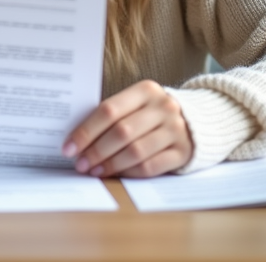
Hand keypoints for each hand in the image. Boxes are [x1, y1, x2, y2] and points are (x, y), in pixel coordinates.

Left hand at [62, 80, 192, 177]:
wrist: (197, 120)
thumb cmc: (152, 113)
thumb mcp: (136, 104)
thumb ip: (112, 116)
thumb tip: (76, 140)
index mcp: (146, 90)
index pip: (109, 110)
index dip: (85, 131)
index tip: (68, 147)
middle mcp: (163, 107)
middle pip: (121, 132)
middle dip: (96, 151)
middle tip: (80, 164)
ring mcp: (176, 130)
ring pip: (135, 151)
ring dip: (110, 164)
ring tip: (94, 171)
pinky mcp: (183, 152)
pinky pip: (150, 166)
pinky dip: (129, 173)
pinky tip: (116, 175)